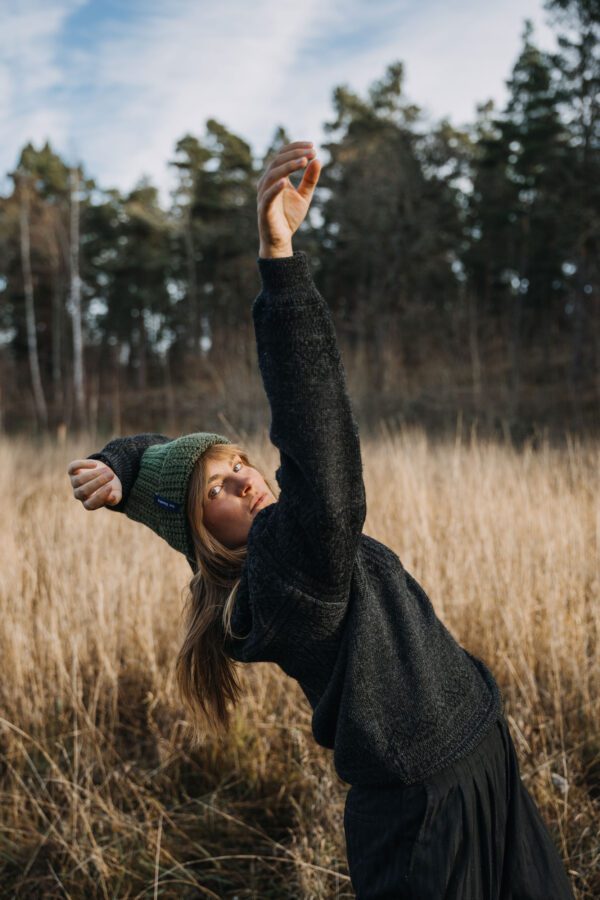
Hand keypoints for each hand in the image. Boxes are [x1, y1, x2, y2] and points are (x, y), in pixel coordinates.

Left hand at [67, 458, 122, 509]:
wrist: (103, 474)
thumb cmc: (110, 486)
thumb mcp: (116, 493)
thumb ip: (115, 498)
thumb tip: (112, 498)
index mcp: (88, 503)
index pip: (90, 504)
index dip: (100, 496)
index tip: (110, 486)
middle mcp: (79, 495)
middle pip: (83, 491)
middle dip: (98, 482)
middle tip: (111, 475)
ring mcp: (74, 483)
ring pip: (79, 480)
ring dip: (94, 474)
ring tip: (107, 469)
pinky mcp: (72, 471)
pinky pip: (73, 468)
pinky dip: (83, 465)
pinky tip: (95, 464)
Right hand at [257, 141, 320, 257]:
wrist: (280, 239)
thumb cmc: (289, 216)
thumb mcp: (304, 196)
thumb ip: (310, 179)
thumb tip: (318, 160)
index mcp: (275, 177)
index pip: (282, 155)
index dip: (296, 148)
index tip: (313, 146)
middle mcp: (267, 182)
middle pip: (278, 161)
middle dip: (295, 154)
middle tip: (312, 152)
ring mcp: (264, 195)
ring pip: (272, 175)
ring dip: (288, 166)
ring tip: (304, 162)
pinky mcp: (264, 209)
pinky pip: (268, 196)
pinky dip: (275, 188)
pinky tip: (285, 182)